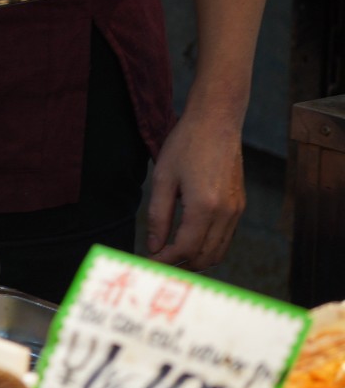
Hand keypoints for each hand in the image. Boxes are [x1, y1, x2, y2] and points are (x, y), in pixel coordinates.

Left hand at [145, 109, 244, 269]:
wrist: (217, 123)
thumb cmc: (186, 145)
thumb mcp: (163, 178)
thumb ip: (158, 216)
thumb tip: (154, 246)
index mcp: (205, 207)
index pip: (185, 248)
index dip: (166, 260)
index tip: (148, 263)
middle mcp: (226, 213)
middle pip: (205, 257)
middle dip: (181, 265)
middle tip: (158, 262)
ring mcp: (237, 211)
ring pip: (218, 252)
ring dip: (195, 259)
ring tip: (170, 254)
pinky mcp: (239, 206)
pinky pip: (225, 238)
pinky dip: (208, 247)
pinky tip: (188, 240)